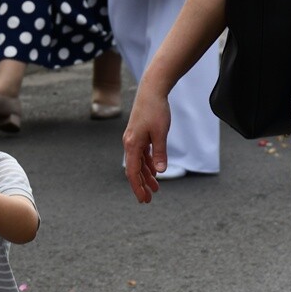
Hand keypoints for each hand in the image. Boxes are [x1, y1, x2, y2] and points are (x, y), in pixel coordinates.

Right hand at [122, 85, 169, 202]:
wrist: (151, 91)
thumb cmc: (156, 111)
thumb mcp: (161, 133)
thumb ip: (160, 153)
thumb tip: (160, 172)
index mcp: (132, 145)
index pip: (132, 172)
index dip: (137, 187)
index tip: (143, 200)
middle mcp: (129, 144)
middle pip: (133, 170)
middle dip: (141, 185)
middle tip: (148, 200)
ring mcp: (133, 140)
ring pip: (138, 163)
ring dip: (145, 176)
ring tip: (155, 189)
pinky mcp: (139, 136)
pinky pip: (141, 155)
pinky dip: (147, 165)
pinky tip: (155, 172)